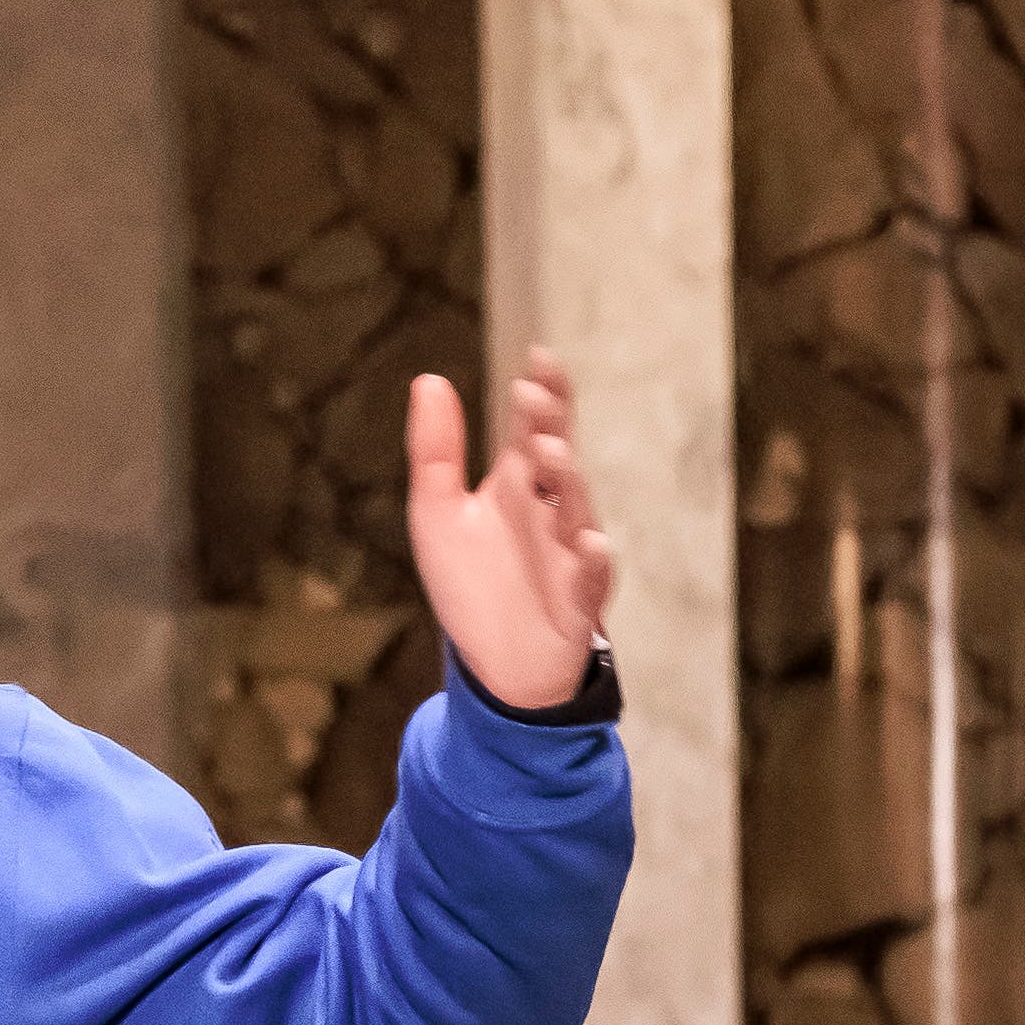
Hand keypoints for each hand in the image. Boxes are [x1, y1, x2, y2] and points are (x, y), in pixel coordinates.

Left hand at [406, 350, 615, 711]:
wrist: (497, 666)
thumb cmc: (473, 585)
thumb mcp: (438, 512)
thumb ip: (436, 451)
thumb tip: (430, 378)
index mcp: (522, 484)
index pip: (537, 428)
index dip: (543, 395)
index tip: (538, 358)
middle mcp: (552, 512)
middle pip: (559, 461)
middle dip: (551, 429)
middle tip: (536, 399)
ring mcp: (569, 556)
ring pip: (578, 513)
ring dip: (569, 484)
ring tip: (551, 455)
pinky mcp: (578, 603)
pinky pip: (592, 580)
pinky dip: (594, 563)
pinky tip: (591, 543)